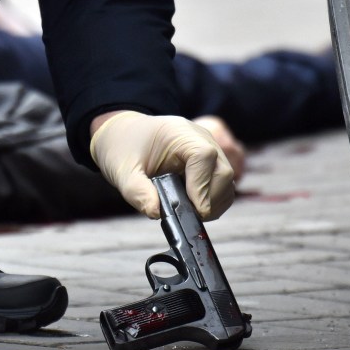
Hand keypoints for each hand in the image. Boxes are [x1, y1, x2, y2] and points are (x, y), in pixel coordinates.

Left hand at [89, 110, 234, 220]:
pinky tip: (194, 208)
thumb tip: (157, 212)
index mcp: (178, 132)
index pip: (204, 156)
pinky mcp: (211, 163)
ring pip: (227, 180)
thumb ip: (137, 192)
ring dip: (214, 203)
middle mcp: (200, 138)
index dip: (202, 185)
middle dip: (210, 199)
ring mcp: (209, 149)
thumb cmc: (123, 149)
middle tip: (189, 217)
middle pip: (223, 170)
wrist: (123, 136)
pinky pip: (223, 185)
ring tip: (190, 213)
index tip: (194, 210)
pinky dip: (214, 201)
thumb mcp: (122, 172)